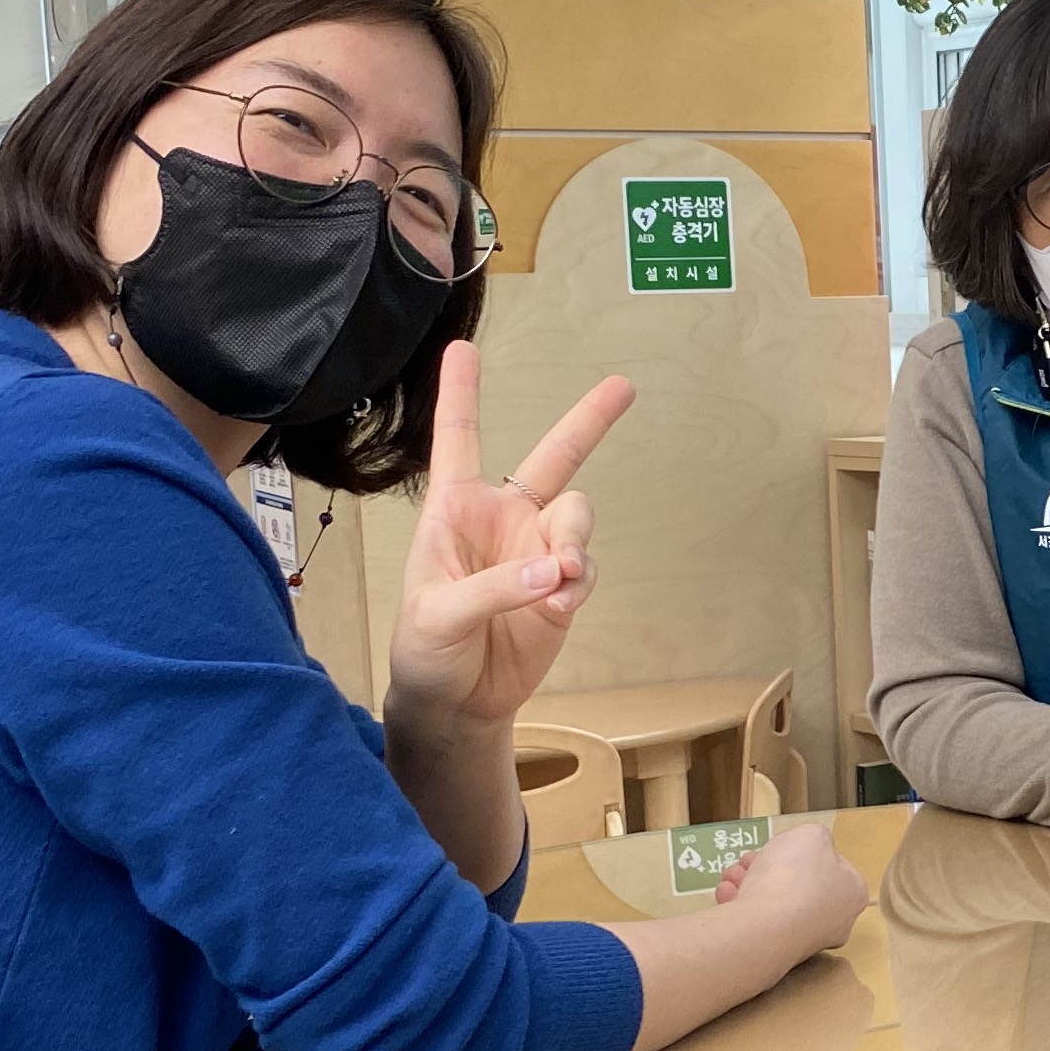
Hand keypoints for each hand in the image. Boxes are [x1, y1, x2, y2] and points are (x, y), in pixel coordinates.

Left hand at [389, 348, 632, 724]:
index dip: (462, 394)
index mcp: (454, 511)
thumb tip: (553, 568)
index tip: (464, 348)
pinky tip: (559, 603)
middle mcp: (502, 519)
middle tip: (624, 386)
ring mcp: (537, 551)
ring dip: (573, 542)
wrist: (457, 703)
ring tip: (559, 579)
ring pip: (578, 516)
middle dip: (589, 420)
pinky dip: (578, 583)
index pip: (459, 440)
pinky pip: (586, 567)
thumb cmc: (425, 650)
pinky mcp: (562, 587)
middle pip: (553, 457)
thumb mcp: (438, 613)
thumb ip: (494, 585)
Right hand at [714, 820, 869, 959]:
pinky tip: (726, 895)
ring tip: (731, 875)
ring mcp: (805, 940)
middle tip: (748, 859)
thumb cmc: (794, 876)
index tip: (782, 847)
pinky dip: (741, 905)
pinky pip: (758, 922)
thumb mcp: (810, 835)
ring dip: (747, 883)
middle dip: (766, 867)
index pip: (832, 868)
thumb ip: (815, 837)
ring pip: (773, 902)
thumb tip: (812, 849)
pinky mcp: (775, 953)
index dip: (804, 852)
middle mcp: (835, 921)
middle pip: (797, 885)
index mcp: (852, 893)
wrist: (764, 928)